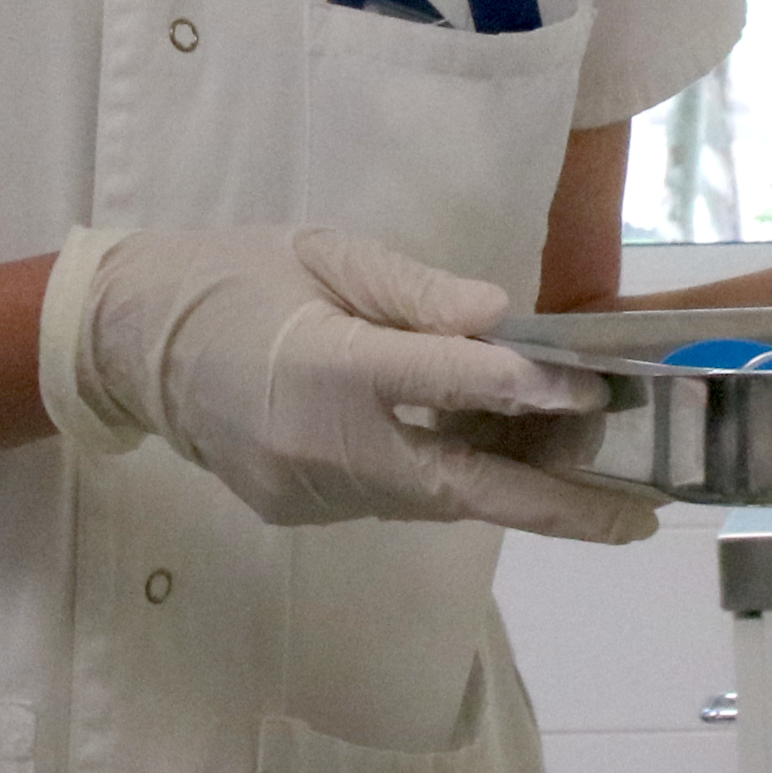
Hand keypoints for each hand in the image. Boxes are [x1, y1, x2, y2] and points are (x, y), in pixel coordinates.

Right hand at [41, 225, 655, 543]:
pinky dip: (455, 479)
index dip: (525, 388)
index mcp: (324, 364)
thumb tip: (501, 319)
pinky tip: (504, 459)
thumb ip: (414, 293)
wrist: (132, 344)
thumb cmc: (236, 278)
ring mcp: (311, 491)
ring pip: (434, 498)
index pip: (443, 382)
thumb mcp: (325, 254)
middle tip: (639, 518)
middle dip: (556, 507)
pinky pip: (397, 496)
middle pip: (458, 485)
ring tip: (596, 482)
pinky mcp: (304, 510)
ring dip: (514, 490)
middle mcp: (322, 445)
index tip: (595, 392)